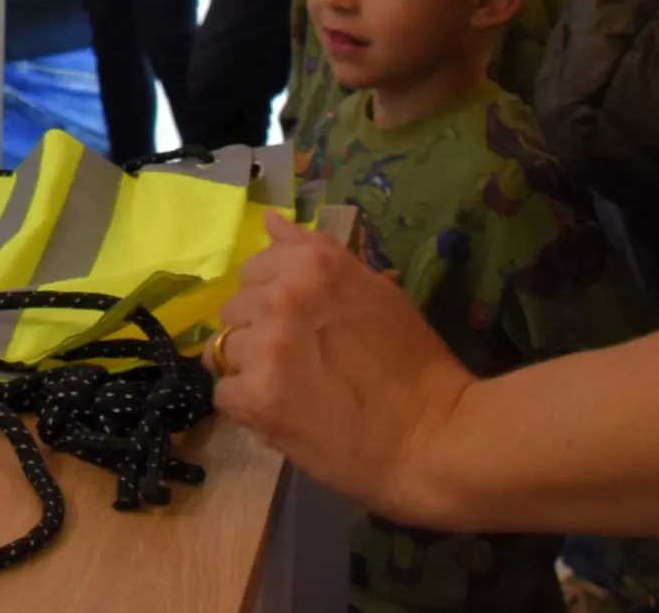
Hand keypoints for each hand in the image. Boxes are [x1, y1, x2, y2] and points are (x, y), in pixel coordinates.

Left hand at [210, 214, 475, 522]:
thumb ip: (312, 252)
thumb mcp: (372, 290)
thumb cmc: (411, 362)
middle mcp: (281, 297)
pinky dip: (248, 406)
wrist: (434, 437)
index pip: (253, 269)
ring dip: (252, 369)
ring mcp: (266, 349)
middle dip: (260, 332)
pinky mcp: (256, 398)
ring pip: (226, 351)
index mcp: (311, 265)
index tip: (304, 323)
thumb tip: (269, 220)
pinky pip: (224, 394)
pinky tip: (284, 412)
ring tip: (295, 388)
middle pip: (235, 310)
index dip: (274, 298)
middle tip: (303, 360)